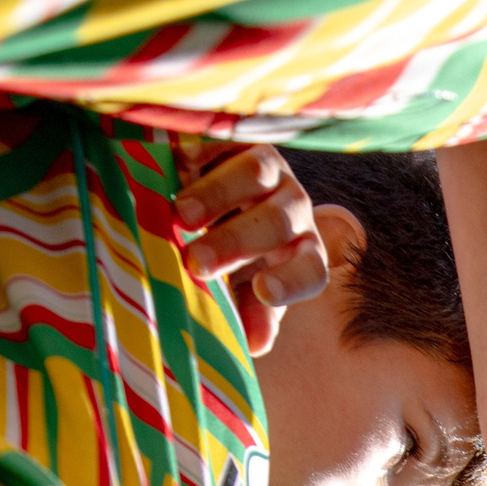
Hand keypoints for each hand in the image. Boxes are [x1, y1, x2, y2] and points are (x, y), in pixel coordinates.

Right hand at [173, 142, 324, 354]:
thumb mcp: (243, 289)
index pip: (311, 272)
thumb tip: (253, 345)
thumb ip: (252, 314)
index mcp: (303, 254)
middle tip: (195, 262)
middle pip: (277, 223)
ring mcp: (272, 172)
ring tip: (180, 215)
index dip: (289, 283)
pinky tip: (176, 165)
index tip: (261, 291)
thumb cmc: (238, 261)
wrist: (224, 204)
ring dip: (218, 194)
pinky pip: (227, 142)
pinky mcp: (241, 140)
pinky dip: (202, 152)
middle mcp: (294, 212)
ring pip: (257, 173)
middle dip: (238, 242)